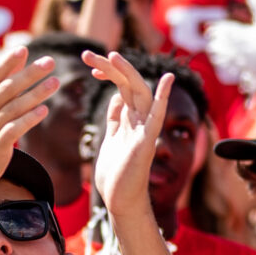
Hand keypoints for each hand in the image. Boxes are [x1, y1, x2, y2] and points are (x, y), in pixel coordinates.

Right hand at [0, 46, 58, 205]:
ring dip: (35, 94)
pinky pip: (13, 131)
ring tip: (55, 83)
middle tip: (49, 62)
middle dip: (28, 74)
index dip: (6, 63)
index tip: (23, 49)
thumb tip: (19, 56)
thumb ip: (0, 85)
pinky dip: (28, 119)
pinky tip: (44, 110)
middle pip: (6, 89)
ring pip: (13, 108)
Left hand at [81, 48, 168, 226]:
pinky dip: (163, 98)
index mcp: (128, 118)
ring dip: (127, 73)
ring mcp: (144, 130)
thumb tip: (115, 98)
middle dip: (110, 67)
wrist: (120, 200)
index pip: (121, 86)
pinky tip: (167, 80)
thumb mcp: (111, 138)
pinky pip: (158, 117)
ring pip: (140, 93)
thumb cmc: (116, 173)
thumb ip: (115, 119)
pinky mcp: (146, 143)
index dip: (108, 73)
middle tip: (87, 54)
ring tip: (113, 56)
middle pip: (128, 84)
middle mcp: (139, 120)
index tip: (90, 66)